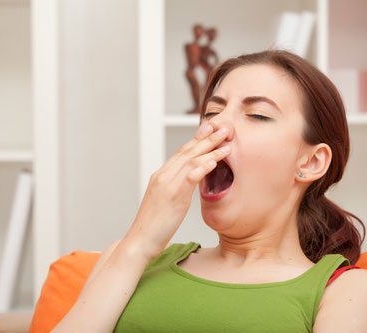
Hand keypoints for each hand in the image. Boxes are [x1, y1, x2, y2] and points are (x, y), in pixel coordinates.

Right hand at [125, 122, 231, 259]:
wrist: (140, 240)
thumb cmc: (154, 226)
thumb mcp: (164, 202)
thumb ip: (175, 189)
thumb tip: (188, 184)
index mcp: (161, 176)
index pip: (181, 153)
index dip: (197, 140)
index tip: (209, 129)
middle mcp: (163, 176)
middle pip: (187, 152)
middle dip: (206, 138)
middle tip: (222, 127)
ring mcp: (167, 184)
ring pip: (191, 161)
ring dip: (210, 150)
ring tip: (226, 142)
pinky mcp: (173, 196)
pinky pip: (189, 178)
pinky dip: (202, 168)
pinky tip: (213, 161)